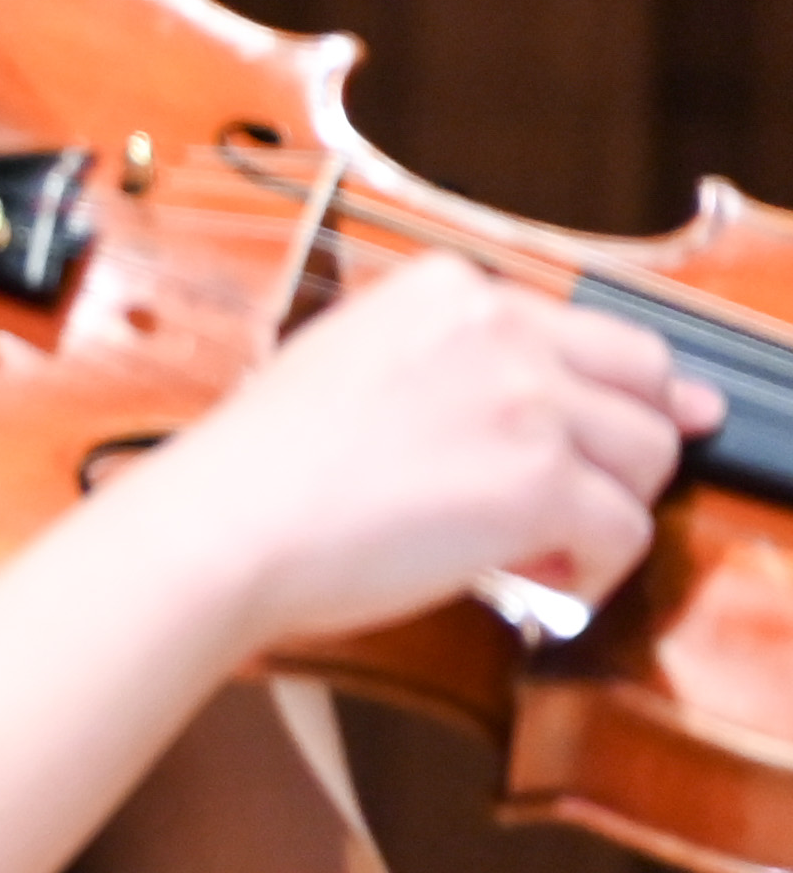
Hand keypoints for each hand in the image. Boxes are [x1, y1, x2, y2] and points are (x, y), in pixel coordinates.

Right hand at [109, 251, 708, 653]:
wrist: (223, 523)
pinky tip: (538, 582)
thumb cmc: (263, 467)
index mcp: (449, 290)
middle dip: (627, 443)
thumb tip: (544, 408)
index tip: (571, 442)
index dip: (584, 401)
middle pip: (643, 378)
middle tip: (581, 497)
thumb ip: (452, 367)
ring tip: (539, 545)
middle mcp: (501, 329)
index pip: (583, 329)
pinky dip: (595, 571)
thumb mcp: (353, 363)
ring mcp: (529, 402)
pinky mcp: (542, 483)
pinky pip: (627, 531)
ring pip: (650, 455)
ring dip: (607, 509)